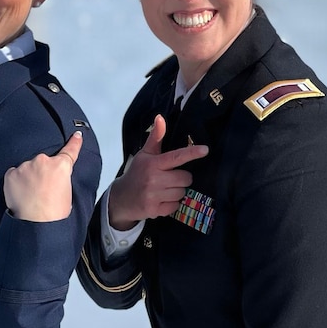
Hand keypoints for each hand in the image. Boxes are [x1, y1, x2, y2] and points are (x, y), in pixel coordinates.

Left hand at [3, 132, 82, 222]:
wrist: (37, 224)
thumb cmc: (56, 214)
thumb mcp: (67, 192)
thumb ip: (61, 178)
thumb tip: (54, 177)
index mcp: (61, 166)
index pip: (69, 151)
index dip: (74, 142)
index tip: (76, 135)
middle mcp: (43, 160)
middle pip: (43, 162)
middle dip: (42, 172)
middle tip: (42, 190)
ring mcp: (25, 166)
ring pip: (27, 168)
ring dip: (28, 177)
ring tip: (31, 195)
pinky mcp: (12, 174)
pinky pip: (14, 174)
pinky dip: (17, 182)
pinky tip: (21, 194)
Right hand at [108, 114, 208, 229]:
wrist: (121, 198)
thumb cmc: (137, 172)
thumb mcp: (144, 154)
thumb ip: (156, 137)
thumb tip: (160, 117)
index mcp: (153, 163)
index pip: (176, 156)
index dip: (192, 152)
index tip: (205, 149)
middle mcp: (154, 179)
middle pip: (185, 178)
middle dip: (182, 178)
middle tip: (171, 177)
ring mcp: (154, 196)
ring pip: (182, 192)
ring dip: (178, 191)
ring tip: (166, 189)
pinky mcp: (155, 210)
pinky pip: (176, 205)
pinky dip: (172, 203)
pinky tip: (163, 199)